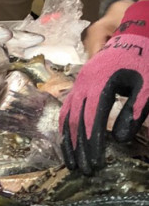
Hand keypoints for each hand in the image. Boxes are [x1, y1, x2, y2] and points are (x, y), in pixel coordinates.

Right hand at [60, 0, 148, 172]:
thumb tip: (121, 139)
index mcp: (100, 83)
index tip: (96, 163)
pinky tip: (67, 144)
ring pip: (67, 117)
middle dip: (80, 149)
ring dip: (68, 142)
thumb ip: (134, 111)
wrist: (134, 34)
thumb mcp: (146, 86)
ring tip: (71, 164)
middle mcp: (84, 84)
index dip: (93, 144)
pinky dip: (64, 129)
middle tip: (84, 171)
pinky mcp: (78, 86)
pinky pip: (66, 110)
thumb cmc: (143, 59)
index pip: (92, 120)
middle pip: (76, 122)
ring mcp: (78, 85)